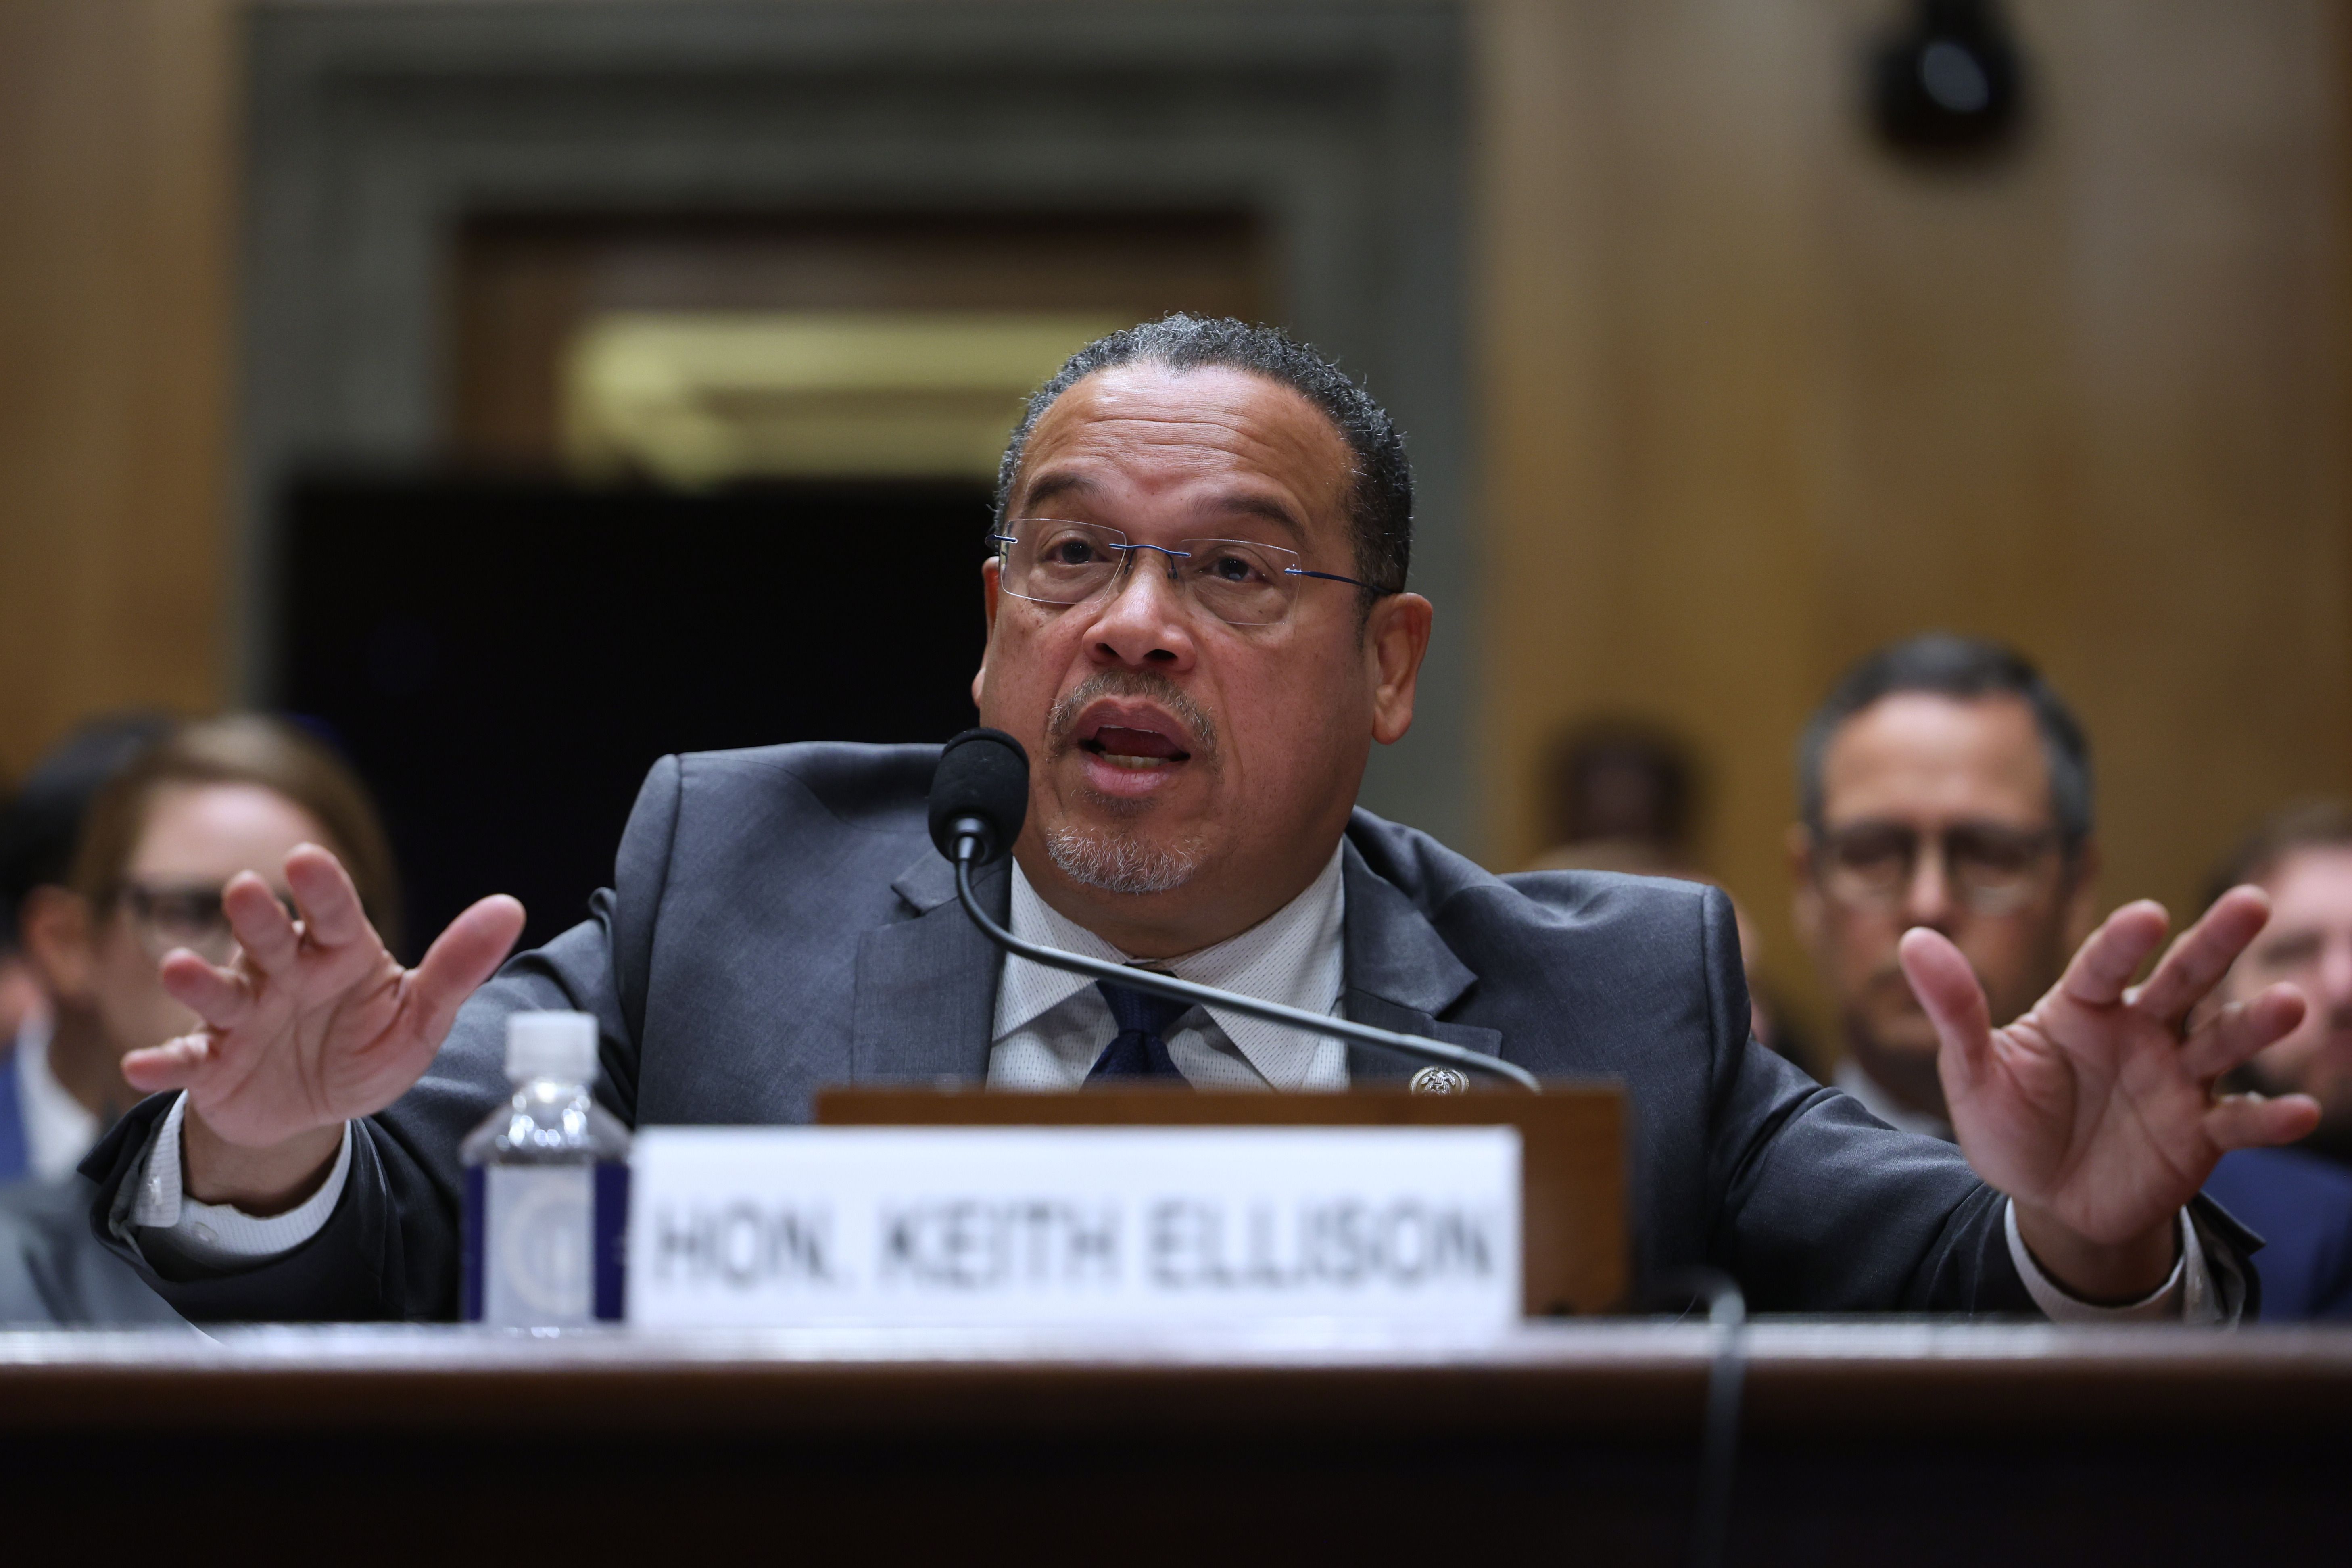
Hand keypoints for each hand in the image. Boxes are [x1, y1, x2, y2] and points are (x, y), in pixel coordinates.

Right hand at [121, 843, 523, 1210]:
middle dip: (256, 917)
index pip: (334, 913)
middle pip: (268, 938)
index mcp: (338, 953)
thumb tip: (511, 907)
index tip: (307, 859)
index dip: (323, 888)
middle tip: (247, 890)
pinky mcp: (211, 1064)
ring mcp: (242, 1016)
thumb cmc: (366, 1047)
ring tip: (180, 969)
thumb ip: (459, 965)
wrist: (315, 1110)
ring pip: (219, 993)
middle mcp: (283, 973)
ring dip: (200, 981)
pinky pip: (184, 1061)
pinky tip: (141, 1066)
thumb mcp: (421, 1015)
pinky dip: (162, 1063)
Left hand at [1901, 887, 2320, 1300]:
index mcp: (2082, 1009)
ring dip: (2256, 1024)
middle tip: (2253, 900)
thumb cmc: (2008, 1125)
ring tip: (2291, 1004)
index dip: (2124, 941)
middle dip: (2216, 942)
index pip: (2103, 965)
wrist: (2046, 1200)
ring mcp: (2177, 1080)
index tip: (2147, 914)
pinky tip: (2298, 1111)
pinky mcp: (2201, 1134)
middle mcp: (2140, 1032)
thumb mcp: (1972, 1072)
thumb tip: (1914, 938)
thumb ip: (1954, 1009)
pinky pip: (2240, 1123)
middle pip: (2181, 980)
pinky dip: (2270, 1118)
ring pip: (2222, 1042)